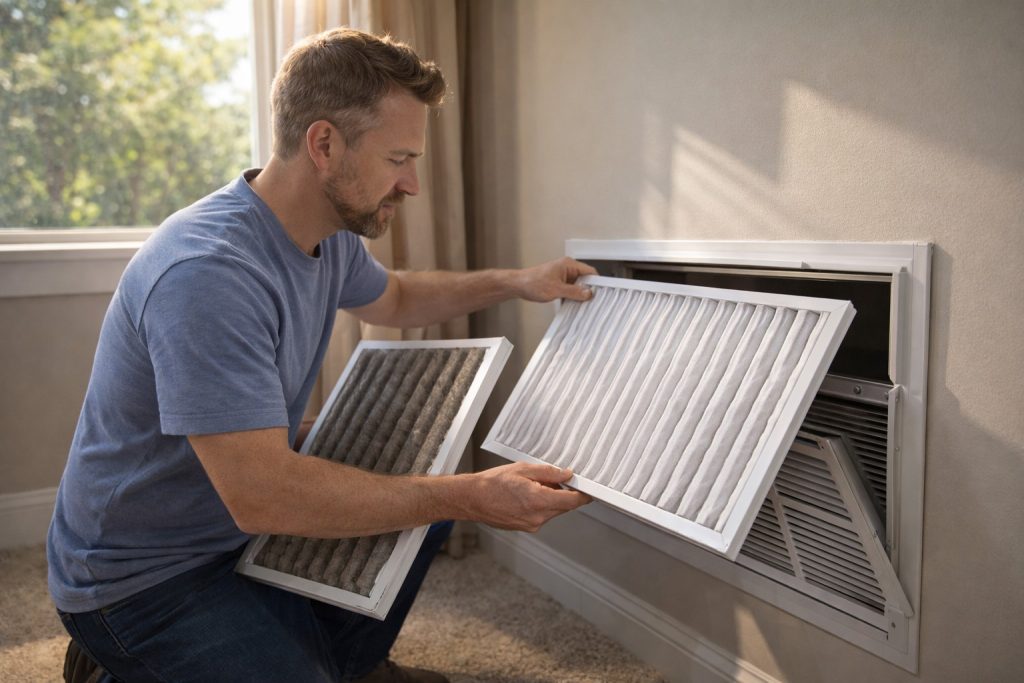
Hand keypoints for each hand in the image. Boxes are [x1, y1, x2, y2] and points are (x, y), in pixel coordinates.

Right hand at [462, 462, 590, 531]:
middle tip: (550, 478)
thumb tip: (566, 475)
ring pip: (552, 511)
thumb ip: (549, 473)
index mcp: (539, 501)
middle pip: (563, 506)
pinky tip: (524, 495)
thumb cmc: (492, 483)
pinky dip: (539, 505)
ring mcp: (531, 525)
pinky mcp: (525, 527)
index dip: (583, 495)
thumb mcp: (524, 469)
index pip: (572, 502)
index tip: (589, 490)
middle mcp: (537, 517)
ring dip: (549, 498)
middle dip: (562, 492)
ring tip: (530, 485)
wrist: (472, 499)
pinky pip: (541, 515)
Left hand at [515, 257, 597, 302]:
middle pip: (585, 280)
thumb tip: (588, 294)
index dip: (596, 283)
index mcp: (568, 265)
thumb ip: (574, 292)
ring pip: (577, 286)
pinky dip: (571, 297)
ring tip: (580, 305)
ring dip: (578, 295)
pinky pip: (570, 290)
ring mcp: (562, 276)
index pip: (590, 272)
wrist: (518, 285)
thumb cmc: (532, 282)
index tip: (600, 293)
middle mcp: (567, 268)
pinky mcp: (558, 283)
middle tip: (591, 302)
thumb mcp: (556, 290)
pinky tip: (571, 304)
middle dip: (587, 291)